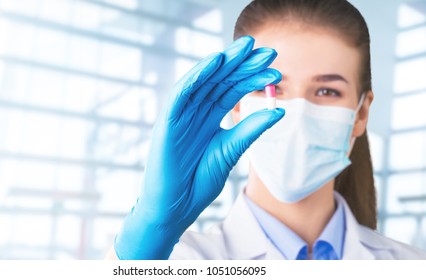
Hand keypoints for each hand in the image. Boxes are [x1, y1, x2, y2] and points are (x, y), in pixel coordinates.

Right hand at [114, 36, 284, 258]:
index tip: (276, 72)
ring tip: (247, 49)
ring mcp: (181, 114)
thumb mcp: (230, 151)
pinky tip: (216, 62)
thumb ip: (250, 130)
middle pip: (220, 80)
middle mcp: (195, 111)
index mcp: (209, 118)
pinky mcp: (167, 121)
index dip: (253, 78)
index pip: (233, 91)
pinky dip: (197, 75)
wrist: (176, 207)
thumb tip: (278, 111)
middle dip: (243, 64)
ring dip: (224, 62)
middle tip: (267, 51)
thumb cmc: (199, 181)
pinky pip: (181, 93)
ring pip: (203, 80)